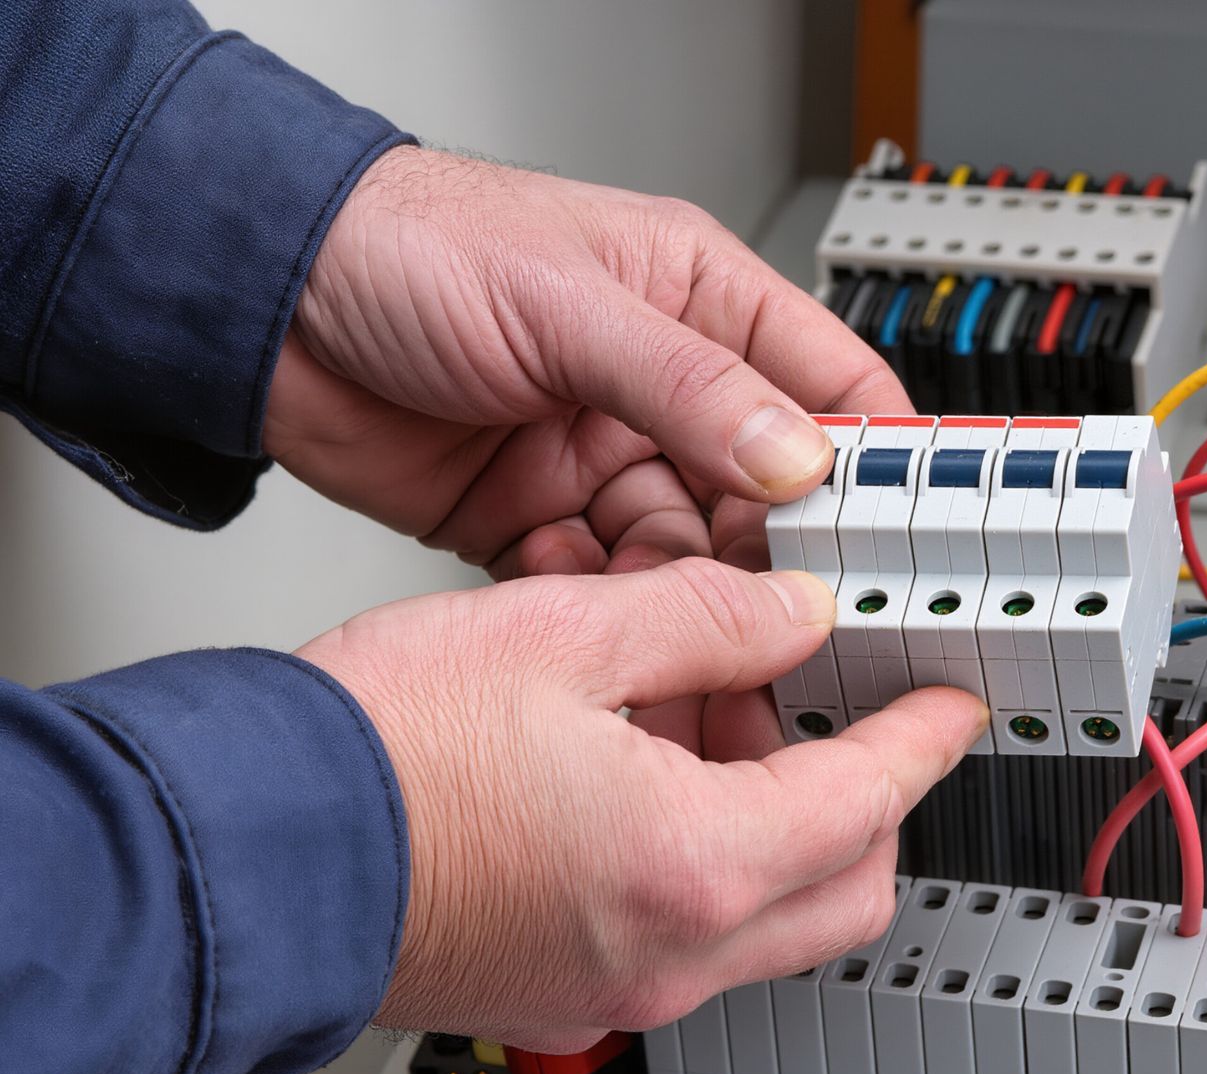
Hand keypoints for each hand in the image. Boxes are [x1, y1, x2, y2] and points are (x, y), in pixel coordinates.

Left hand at [267, 146, 908, 576]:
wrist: (256, 307)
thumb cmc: (406, 247)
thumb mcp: (566, 306)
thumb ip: (689, 387)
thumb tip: (798, 460)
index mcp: (700, 304)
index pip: (828, 388)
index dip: (875, 464)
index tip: (904, 538)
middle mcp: (664, 389)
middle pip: (766, 499)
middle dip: (781, 565)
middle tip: (802, 625)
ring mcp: (602, 458)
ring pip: (686, 558)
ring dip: (689, 605)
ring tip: (698, 648)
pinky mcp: (538, 521)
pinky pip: (602, 591)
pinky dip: (606, 621)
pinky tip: (600, 628)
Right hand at [295, 558, 986, 1049]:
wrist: (238, 845)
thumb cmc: (373, 751)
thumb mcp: (565, 630)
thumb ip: (707, 617)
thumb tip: (788, 615)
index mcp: (690, 862)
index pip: (868, 802)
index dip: (922, 740)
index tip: (948, 705)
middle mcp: (666, 949)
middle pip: (844, 890)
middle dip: (868, 799)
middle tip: (842, 713)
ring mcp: (611, 986)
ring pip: (766, 921)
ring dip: (780, 829)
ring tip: (719, 721)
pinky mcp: (557, 989)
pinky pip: (682, 937)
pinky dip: (706, 864)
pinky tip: (650, 776)